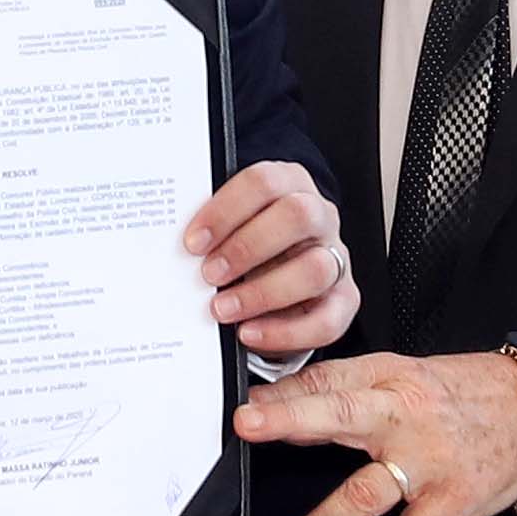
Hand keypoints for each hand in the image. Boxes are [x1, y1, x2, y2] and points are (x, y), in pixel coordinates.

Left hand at [184, 160, 355, 358]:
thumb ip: (213, 229)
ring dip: (263, 293)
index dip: (226, 210)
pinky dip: (286, 332)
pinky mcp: (344, 298)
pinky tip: (249, 333)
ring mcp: (336, 256)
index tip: (193, 241)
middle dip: (247, 247)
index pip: (263, 182)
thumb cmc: (247, 237)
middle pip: (297, 216)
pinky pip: (328, 319)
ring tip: (223, 309)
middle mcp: (319, 215)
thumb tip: (172, 251)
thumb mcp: (232, 223)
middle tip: (208, 274)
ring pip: (315, 268)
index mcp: (289, 183)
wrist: (282, 263)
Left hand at [237, 352, 516, 515]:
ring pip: (368, 493)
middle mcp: (405, 418)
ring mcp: (429, 463)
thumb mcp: (403, 375)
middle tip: (249, 425)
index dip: (283, 394)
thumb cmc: (462, 394)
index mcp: (389, 381)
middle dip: (291, 419)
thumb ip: (347, 391)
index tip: (246, 407)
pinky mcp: (452, 502)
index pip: (327, 383)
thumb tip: (283, 404)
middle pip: (341, 415)